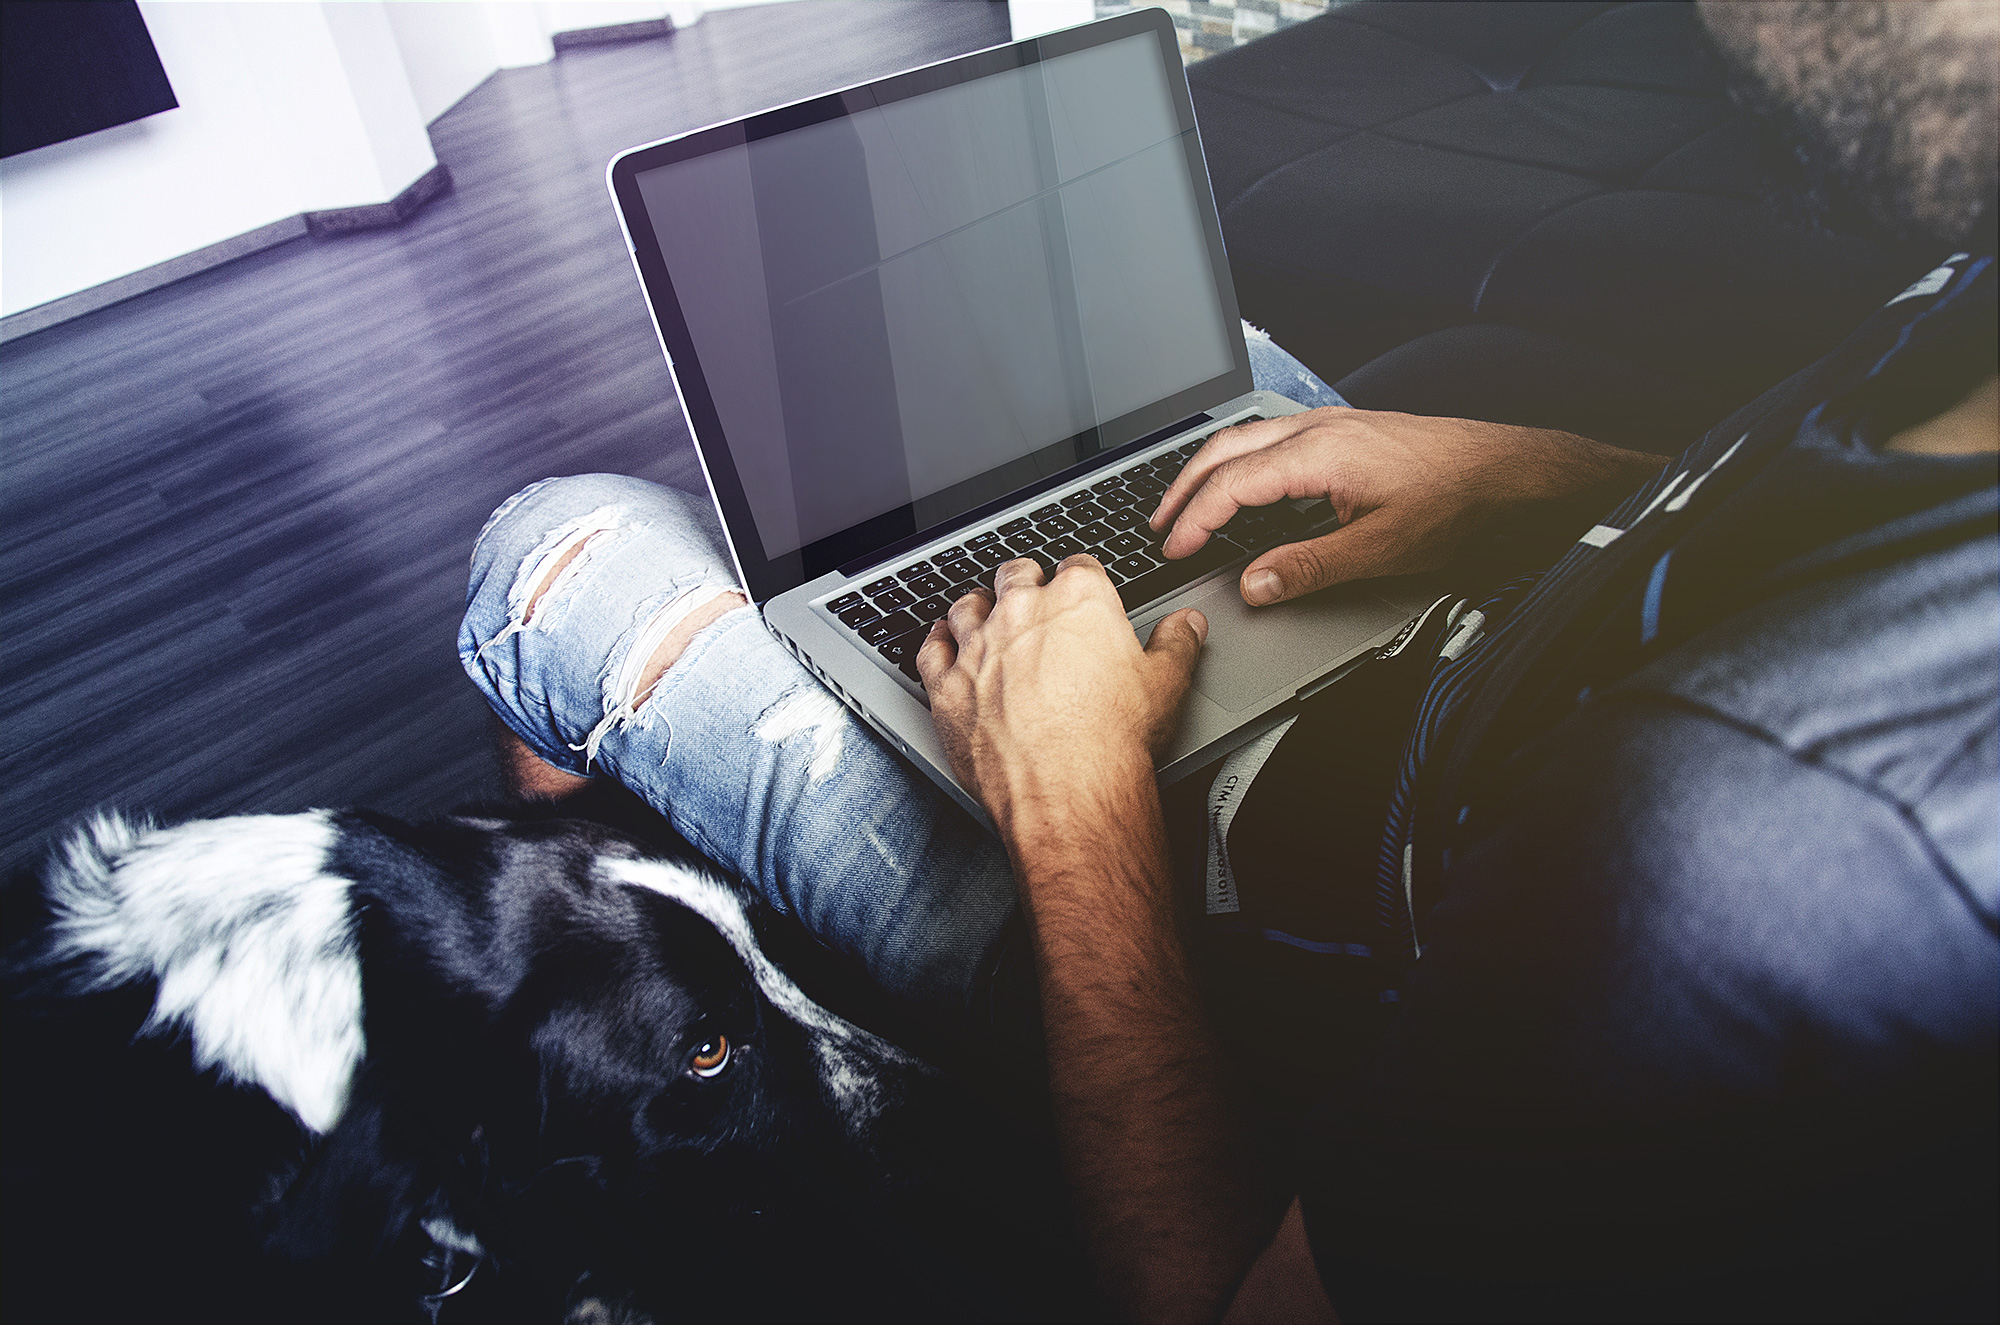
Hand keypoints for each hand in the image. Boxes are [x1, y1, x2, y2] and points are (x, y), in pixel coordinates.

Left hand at [916, 556, 1206, 828]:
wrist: (1068, 790)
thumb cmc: (1115, 739)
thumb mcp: (1166, 685)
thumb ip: (1177, 644)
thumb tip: (1187, 624)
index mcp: (1078, 601)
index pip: (1077, 567)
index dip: (1080, 578)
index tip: (1080, 588)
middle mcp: (1022, 613)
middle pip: (1016, 576)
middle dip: (1024, 582)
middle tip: (1031, 594)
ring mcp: (979, 648)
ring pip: (967, 607)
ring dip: (976, 606)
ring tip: (982, 610)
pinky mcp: (948, 686)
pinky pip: (931, 650)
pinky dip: (936, 642)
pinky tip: (940, 640)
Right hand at [1151, 407, 1663, 604]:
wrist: (1510, 469)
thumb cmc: (1458, 499)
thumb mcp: (1382, 548)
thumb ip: (1309, 568)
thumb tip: (1254, 585)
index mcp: (1318, 454)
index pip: (1232, 486)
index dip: (1194, 520)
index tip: (1173, 550)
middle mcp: (1317, 429)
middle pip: (1224, 450)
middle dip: (1182, 487)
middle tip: (1158, 527)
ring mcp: (1330, 424)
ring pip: (1244, 438)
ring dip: (1207, 471)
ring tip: (1186, 505)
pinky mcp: (1345, 430)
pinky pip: (1270, 437)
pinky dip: (1238, 462)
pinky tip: (1241, 484)